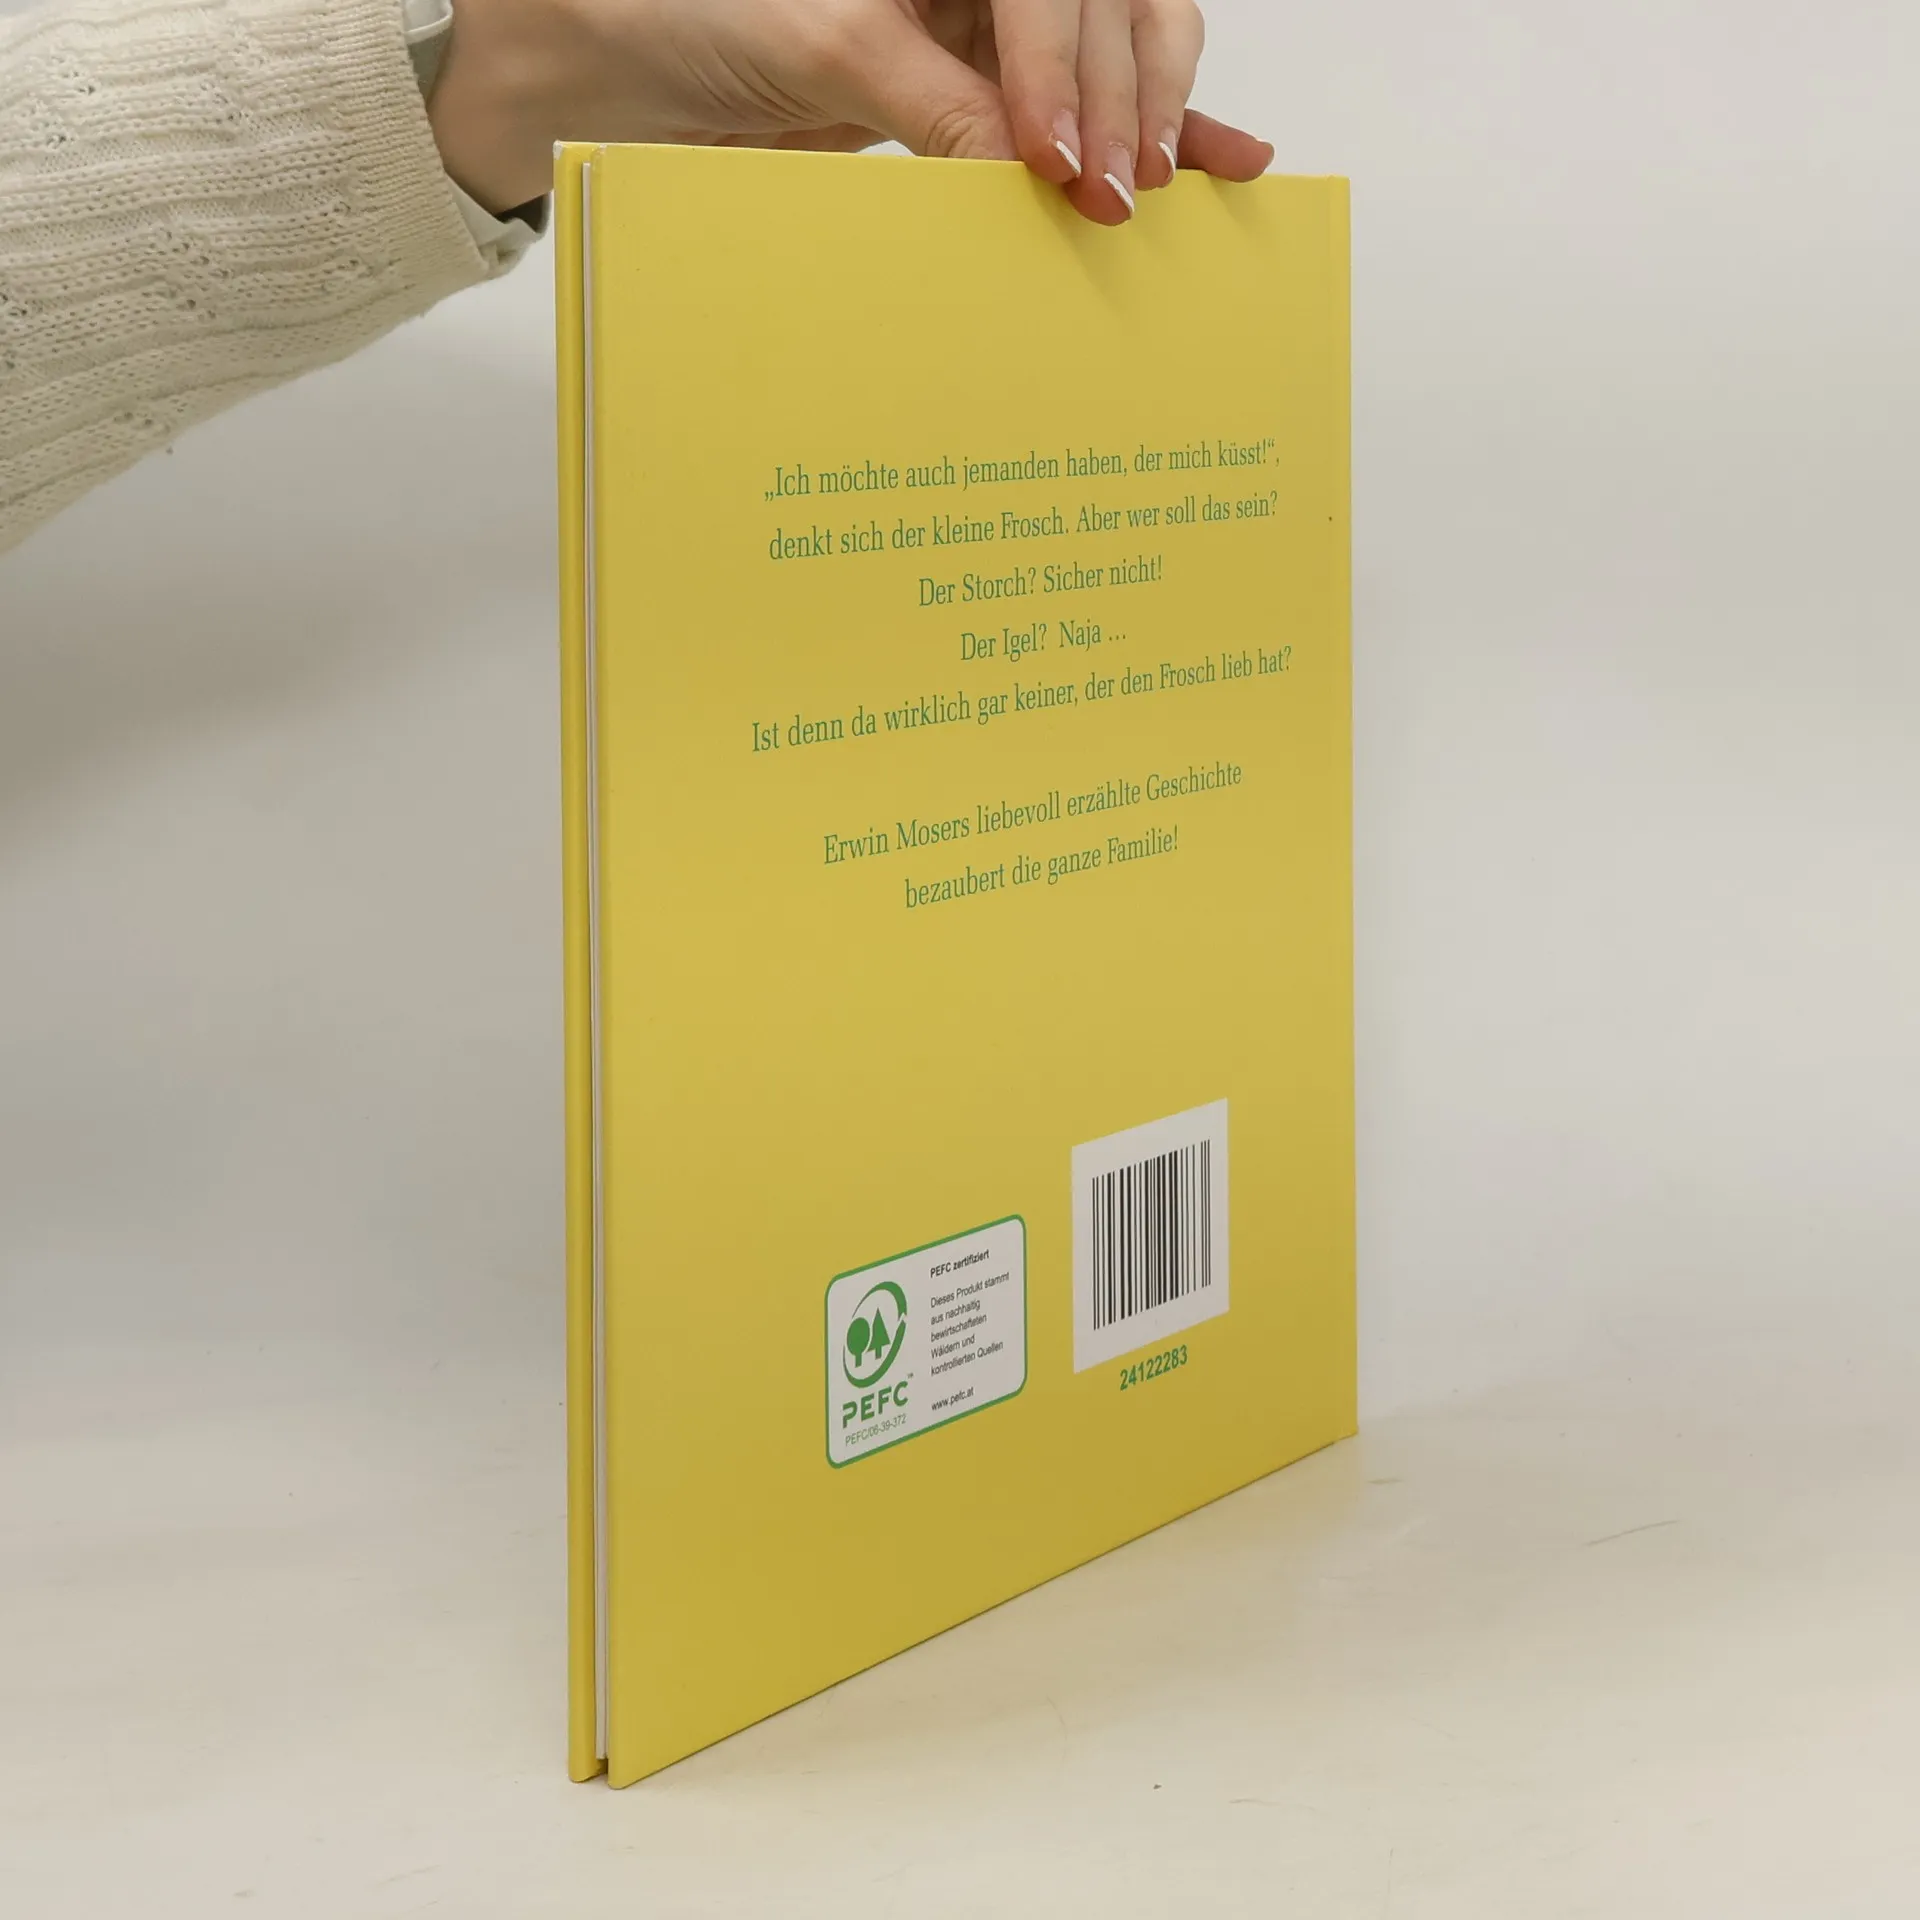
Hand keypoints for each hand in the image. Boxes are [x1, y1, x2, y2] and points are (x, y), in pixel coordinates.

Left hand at [426, 0, 1273, 222]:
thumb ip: (937, 103)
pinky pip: (1072, 111)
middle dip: (1126, 97)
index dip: (1071, 66)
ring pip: (1113, 53)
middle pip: (1107, 11)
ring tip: (1173, 187)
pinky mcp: (971, 95)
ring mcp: (982, 27)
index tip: (1063, 158)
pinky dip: (1142, 135)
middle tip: (1122, 189)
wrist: (614, 65)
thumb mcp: (825, 50)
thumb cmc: (691, 17)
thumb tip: (1031, 176)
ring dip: (1153, 114)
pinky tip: (1220, 162)